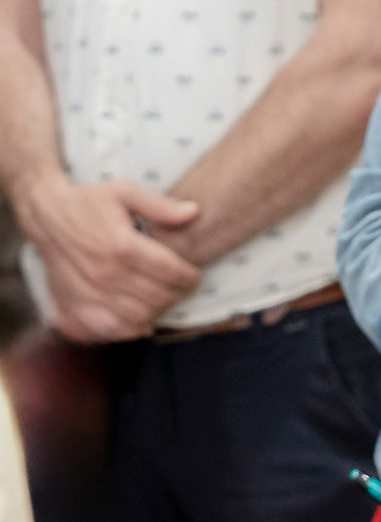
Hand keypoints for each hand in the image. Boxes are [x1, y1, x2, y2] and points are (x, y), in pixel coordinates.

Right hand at [14, 172, 201, 341]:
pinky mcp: (74, 306)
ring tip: (163, 299)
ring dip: (158, 312)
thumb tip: (194, 212)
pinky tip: (140, 318)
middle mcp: (105, 273)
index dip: (190, 277)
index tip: (194, 275)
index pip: (172, 273)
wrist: (45, 215)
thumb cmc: (89, 202)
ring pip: (139, 317)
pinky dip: (131, 329)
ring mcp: (89, 293)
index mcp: (122, 246)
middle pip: (159, 298)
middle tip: (182, 287)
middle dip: (179, 295)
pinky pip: (110, 329)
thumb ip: (160, 205)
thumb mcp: (125, 192)